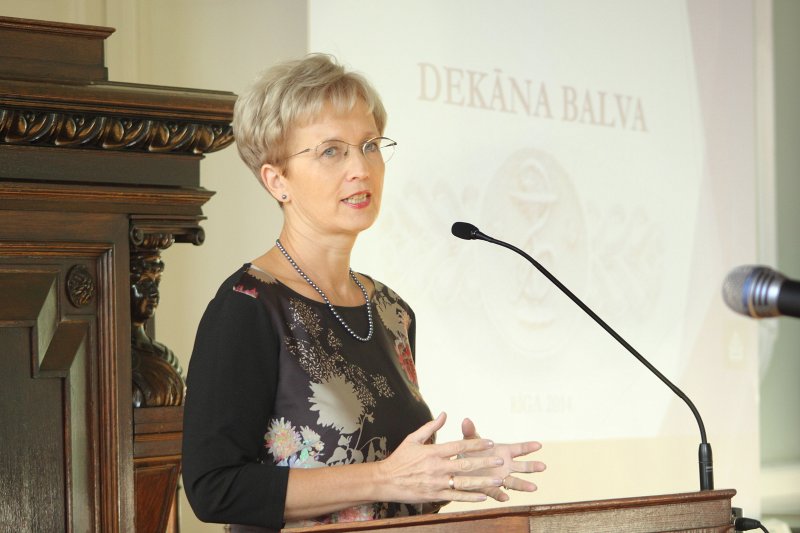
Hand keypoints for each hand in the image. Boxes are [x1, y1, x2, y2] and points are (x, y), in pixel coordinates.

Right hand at [376, 412, 505, 503]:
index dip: (476, 444)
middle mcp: (437, 467)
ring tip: (498, 480)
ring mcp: (436, 483)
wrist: (385, 481)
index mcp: (433, 452)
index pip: (459, 446)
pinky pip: (456, 497)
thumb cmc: (400, 458)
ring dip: (482, 482)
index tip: (490, 442)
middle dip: (484, 462)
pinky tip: (483, 497)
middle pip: (465, 464)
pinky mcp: (435, 496)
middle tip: (500, 461)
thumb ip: (430, 427)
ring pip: (464, 483)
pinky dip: (470, 498)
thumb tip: (444, 414)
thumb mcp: (413, 439)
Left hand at [460, 417, 545, 501]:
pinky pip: (497, 492)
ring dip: (523, 484)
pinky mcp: (489, 488)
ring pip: (514, 482)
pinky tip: (505, 497)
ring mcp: (499, 478)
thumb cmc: (469, 452)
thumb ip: (470, 432)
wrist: (460, 469)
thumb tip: (466, 420)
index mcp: (503, 452)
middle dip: (532, 466)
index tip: (539, 445)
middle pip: (522, 467)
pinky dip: (501, 495)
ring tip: (533, 487)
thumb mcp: (470, 441)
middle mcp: (505, 466)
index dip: (528, 447)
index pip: (519, 449)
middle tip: (543, 466)